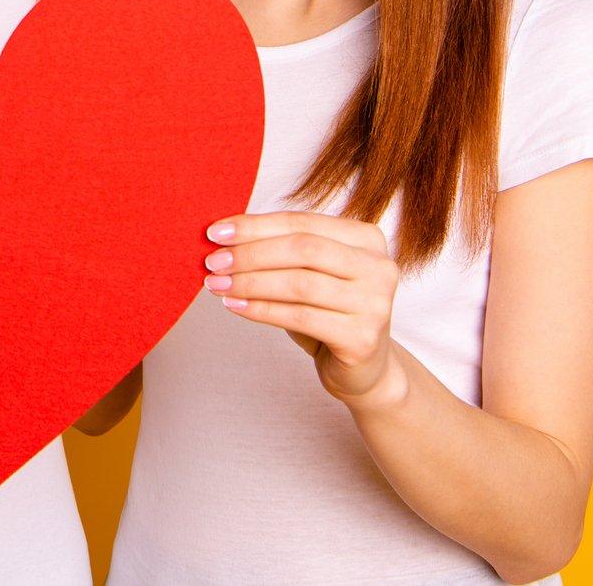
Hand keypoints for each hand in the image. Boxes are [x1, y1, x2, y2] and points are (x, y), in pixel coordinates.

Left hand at [204, 211, 405, 404]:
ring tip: (218, 285)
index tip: (216, 233)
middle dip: (251, 253)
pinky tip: (235, 306)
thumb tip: (224, 238)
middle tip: (213, 262)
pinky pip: (301, 317)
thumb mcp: (310, 274)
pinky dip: (261, 310)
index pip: (302, 222)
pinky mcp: (362, 338)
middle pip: (303, 249)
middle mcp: (379, 266)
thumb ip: (280, 251)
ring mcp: (376, 303)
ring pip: (299, 283)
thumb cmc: (329, 313)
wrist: (364, 369)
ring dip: (251, 283)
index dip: (256, 225)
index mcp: (367, 238)